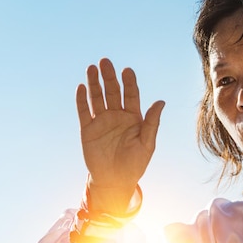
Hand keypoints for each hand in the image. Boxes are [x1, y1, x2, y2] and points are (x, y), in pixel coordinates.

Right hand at [76, 57, 164, 213]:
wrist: (116, 180)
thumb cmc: (135, 164)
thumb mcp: (147, 144)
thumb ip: (152, 123)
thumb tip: (161, 101)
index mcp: (134, 118)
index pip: (131, 95)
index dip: (129, 83)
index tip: (127, 71)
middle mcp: (117, 116)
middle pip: (113, 92)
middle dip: (109, 77)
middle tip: (105, 61)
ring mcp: (102, 122)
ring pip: (97, 98)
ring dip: (94, 83)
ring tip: (92, 68)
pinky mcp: (88, 130)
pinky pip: (84, 112)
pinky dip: (82, 100)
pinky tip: (81, 87)